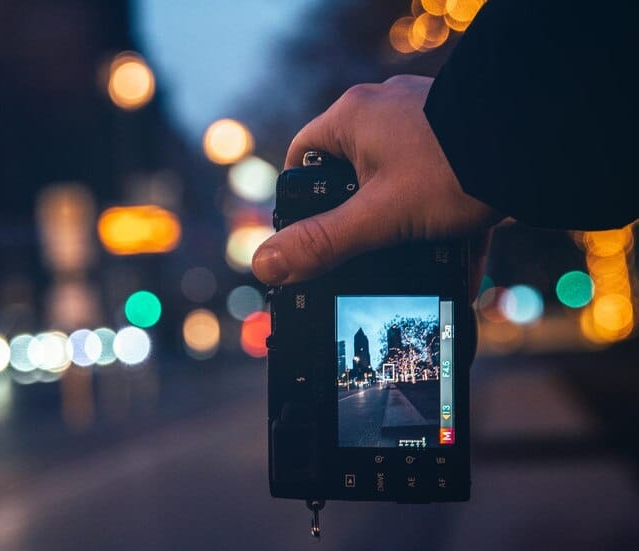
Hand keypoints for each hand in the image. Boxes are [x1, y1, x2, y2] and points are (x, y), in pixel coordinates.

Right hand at [251, 75, 501, 299]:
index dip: (298, 200)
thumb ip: (323, 242)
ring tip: (403, 264)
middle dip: (355, 220)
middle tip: (357, 255)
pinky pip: (434, 190)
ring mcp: (424, 125)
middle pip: (348, 175)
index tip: (306, 236)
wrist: (542, 146)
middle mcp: (384, 112)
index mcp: (352, 118)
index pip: (303, 158)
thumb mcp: (379, 215)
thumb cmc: (454, 169)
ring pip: (394, 186)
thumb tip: (265, 265)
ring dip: (398, 227)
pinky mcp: (458, 142)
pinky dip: (437, 226)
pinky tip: (449, 268)